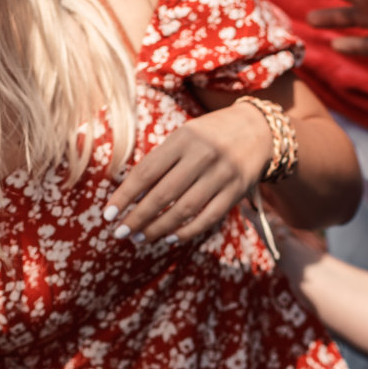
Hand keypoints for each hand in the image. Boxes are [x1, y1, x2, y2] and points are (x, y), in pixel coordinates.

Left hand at [103, 103, 271, 244]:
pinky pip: (208, 218)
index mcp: (183, 138)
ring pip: (184, 210)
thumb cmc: (210, 136)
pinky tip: (170, 238)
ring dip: (159, 228)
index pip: (146, 172)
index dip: (125, 195)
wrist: (259, 130)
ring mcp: (221, 175)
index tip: (108, 215)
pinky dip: (187, 231)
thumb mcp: (185, 136)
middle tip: (120, 233)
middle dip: (138, 217)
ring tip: (140, 238)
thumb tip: (131, 195)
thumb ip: (162, 160)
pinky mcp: (236, 191)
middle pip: (163, 194)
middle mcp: (202, 156)